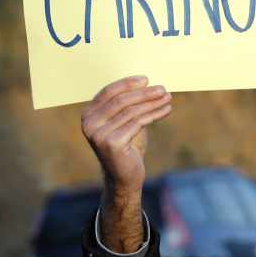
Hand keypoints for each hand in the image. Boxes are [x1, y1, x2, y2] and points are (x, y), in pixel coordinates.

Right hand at [81, 76, 171, 194]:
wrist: (125, 177)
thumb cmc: (126, 146)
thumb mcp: (124, 121)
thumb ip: (127, 105)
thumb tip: (145, 83)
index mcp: (88, 115)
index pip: (108, 92)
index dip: (127, 84)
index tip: (146, 79)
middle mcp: (89, 124)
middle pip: (121, 101)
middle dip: (144, 93)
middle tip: (162, 89)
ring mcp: (99, 134)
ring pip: (131, 111)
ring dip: (152, 102)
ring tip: (167, 98)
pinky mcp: (112, 143)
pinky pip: (138, 123)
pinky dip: (154, 114)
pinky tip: (166, 109)